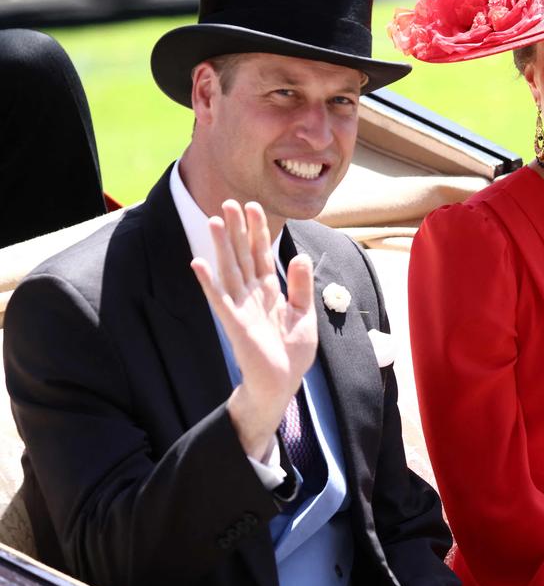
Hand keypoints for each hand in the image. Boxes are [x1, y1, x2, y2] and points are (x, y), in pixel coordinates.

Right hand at [191, 200, 316, 459]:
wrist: (282, 383)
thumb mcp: (304, 315)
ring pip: (230, 270)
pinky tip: (197, 263)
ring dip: (221, 246)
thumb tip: (301, 256)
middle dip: (237, 230)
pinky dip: (209, 282)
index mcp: (270, 292)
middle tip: (228, 203)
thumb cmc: (291, 352)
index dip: (258, 231)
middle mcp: (252, 295)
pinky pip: (220, 299)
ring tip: (214, 221)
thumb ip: (301, 286)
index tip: (253, 206)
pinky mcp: (234, 323)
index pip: (262, 255)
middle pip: (243, 256)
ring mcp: (241, 307)